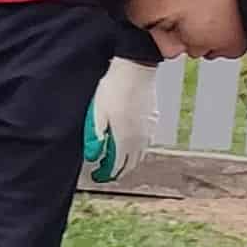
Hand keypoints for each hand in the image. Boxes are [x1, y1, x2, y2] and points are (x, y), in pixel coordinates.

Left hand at [85, 55, 160, 183]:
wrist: (136, 70)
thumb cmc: (114, 89)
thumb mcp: (97, 113)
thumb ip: (95, 136)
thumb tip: (93, 156)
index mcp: (125, 139)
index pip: (117, 166)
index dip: (106, 174)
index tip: (97, 176)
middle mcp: (140, 139)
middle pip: (130, 164)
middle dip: (117, 171)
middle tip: (105, 172)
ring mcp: (148, 130)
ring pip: (139, 155)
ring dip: (128, 161)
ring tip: (116, 162)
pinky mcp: (152, 121)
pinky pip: (145, 143)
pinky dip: (136, 150)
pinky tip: (129, 145)